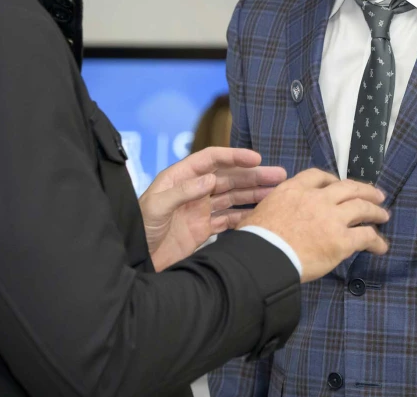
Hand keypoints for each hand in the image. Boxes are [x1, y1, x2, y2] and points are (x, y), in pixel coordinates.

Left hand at [140, 147, 286, 270]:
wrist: (137, 260)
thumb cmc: (140, 228)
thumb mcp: (156, 207)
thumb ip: (182, 192)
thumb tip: (210, 178)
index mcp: (180, 177)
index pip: (211, 160)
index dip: (234, 156)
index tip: (256, 158)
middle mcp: (193, 190)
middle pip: (228, 178)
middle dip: (253, 175)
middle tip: (279, 175)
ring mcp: (200, 209)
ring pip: (232, 197)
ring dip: (253, 194)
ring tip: (276, 193)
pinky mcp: (203, 229)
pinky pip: (228, 220)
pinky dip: (244, 216)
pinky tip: (261, 215)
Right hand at [241, 168, 389, 281]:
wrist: (264, 257)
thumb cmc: (255, 238)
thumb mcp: (258, 212)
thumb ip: (269, 209)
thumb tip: (262, 217)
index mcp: (294, 189)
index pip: (318, 175)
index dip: (332, 179)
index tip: (338, 184)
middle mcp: (317, 198)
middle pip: (348, 187)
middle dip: (365, 190)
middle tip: (376, 195)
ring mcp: (332, 218)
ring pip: (362, 207)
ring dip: (375, 211)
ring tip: (383, 215)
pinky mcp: (341, 240)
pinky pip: (366, 237)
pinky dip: (376, 241)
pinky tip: (381, 247)